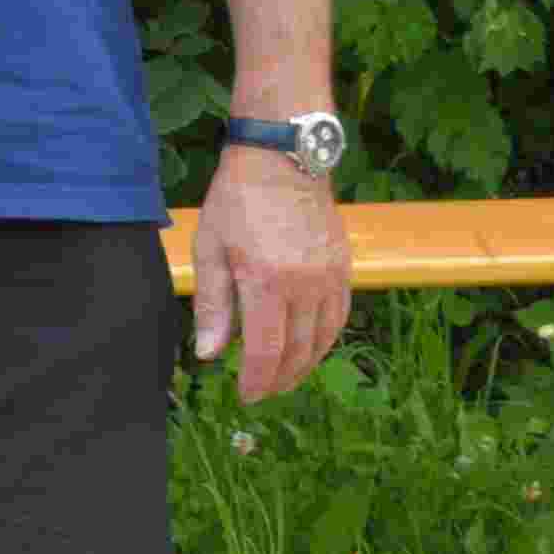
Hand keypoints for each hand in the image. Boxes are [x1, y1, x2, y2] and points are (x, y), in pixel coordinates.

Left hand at [188, 149, 350, 402]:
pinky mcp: (344, 266)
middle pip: (297, 351)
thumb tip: (209, 354)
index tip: (246, 395)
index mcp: (267, 281)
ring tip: (284, 377)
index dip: (257, 380)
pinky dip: (326, 339)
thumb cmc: (238, 200)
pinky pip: (340, 316)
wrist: (283, 158)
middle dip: (279, 379)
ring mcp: (330, 276)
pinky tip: (309, 346)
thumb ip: (212, 305)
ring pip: (323, 338)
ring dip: (304, 365)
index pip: (265, 350)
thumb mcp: (210, 249)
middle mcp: (305, 284)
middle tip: (262, 392)